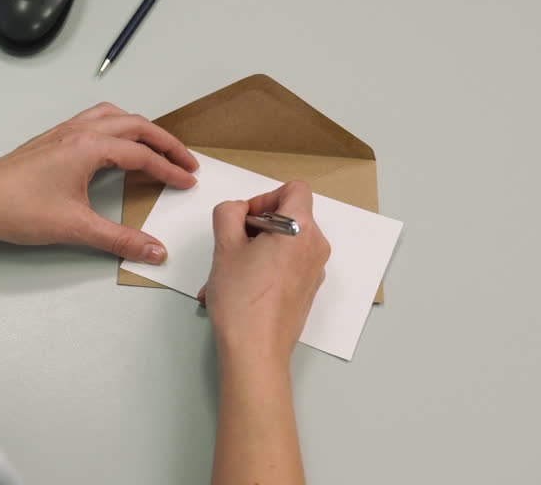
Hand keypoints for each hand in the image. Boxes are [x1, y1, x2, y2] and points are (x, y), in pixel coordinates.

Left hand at [0, 102, 198, 262]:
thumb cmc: (17, 209)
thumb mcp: (75, 228)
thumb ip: (119, 240)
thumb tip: (154, 250)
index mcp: (89, 147)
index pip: (142, 155)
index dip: (169, 169)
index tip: (188, 181)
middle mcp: (79, 131)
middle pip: (136, 125)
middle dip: (165, 142)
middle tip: (186, 162)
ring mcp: (64, 131)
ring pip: (115, 116)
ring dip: (141, 129)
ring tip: (158, 149)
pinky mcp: (52, 139)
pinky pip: (95, 120)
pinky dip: (118, 128)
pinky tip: (117, 147)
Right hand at [200, 182, 330, 365]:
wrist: (255, 350)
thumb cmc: (242, 298)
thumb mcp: (224, 246)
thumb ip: (228, 213)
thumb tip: (237, 210)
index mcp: (301, 229)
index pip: (294, 189)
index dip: (266, 196)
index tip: (245, 219)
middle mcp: (316, 247)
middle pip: (289, 215)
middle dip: (256, 225)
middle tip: (232, 244)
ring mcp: (315, 270)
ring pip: (284, 242)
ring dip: (256, 248)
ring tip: (228, 271)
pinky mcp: (308, 290)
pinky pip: (287, 264)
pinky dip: (264, 266)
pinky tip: (238, 287)